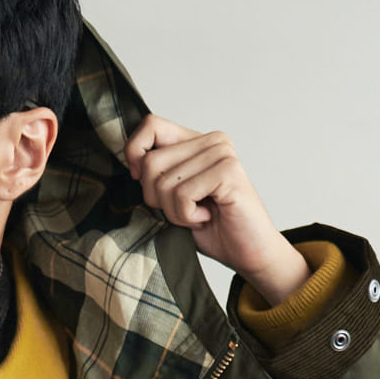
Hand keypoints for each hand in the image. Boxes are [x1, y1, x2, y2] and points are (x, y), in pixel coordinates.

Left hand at [123, 114, 309, 306]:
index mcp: (196, 142)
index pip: (150, 125)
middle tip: (183, 210)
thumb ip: (155, 176)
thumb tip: (132, 165)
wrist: (247, 253)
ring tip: (197, 215)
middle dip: (156, 198)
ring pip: (163, 182)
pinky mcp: (228, 171)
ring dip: (174, 211)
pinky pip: (182, 195)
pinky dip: (187, 216)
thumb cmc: (211, 228)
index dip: (135, 154)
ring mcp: (221, 153)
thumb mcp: (172, 199)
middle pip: (150, 162)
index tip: (142, 181)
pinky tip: (206, 217)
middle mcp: (211, 141)